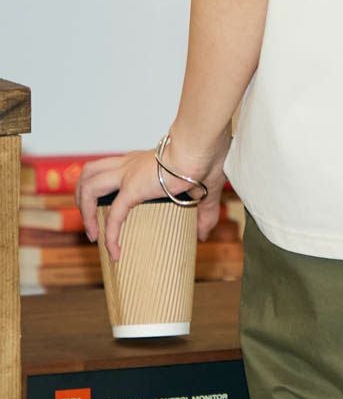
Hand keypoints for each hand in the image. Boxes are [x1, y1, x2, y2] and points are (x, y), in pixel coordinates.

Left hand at [75, 129, 229, 259]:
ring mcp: (128, 175)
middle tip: (90, 220)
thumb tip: (204, 233)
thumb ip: (205, 211)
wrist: (202, 145)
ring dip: (85, 212)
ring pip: (88, 186)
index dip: (104, 188)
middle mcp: (129, 164)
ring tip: (93, 234)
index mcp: (141, 162)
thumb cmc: (205, 155)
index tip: (108, 212)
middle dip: (82, 196)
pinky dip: (110, 237)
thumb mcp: (204, 187)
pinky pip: (113, 217)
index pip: (112, 169)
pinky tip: (116, 253)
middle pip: (89, 172)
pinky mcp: (132, 189)